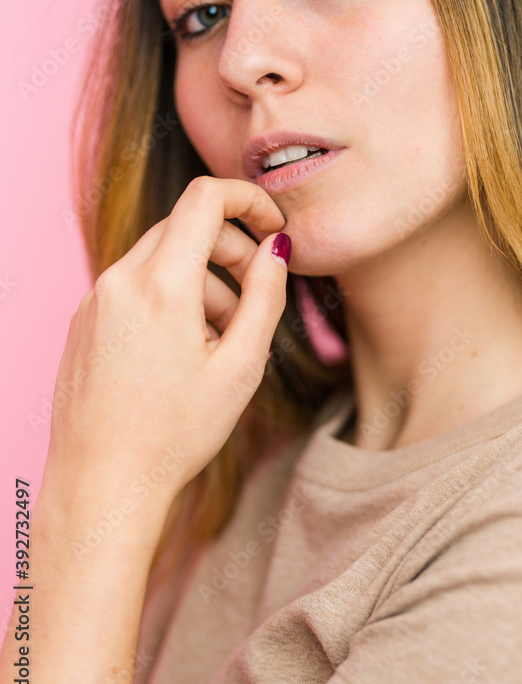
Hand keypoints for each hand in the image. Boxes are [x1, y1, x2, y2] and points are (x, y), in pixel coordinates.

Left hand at [44, 177, 290, 512]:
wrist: (102, 485)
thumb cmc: (174, 434)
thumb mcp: (241, 366)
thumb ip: (266, 295)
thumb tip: (276, 248)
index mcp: (161, 285)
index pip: (205, 198)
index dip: (248, 199)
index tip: (273, 226)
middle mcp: (119, 280)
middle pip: (185, 227)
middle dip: (230, 251)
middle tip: (253, 300)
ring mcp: (95, 299)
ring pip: (161, 258)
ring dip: (201, 281)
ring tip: (217, 342)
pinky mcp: (84, 320)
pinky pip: (134, 285)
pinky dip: (168, 298)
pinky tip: (180, 352)